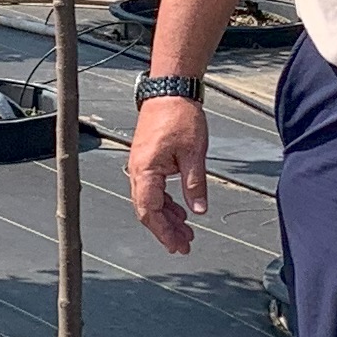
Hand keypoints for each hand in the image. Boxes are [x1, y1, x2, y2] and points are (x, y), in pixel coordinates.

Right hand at [127, 93, 210, 253]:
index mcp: (145, 170)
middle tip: (184, 245)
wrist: (171, 91)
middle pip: (147, 210)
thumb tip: (199, 210)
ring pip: (150, 201)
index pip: (149, 211)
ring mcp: (141, 166)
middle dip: (165, 230)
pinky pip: (153, 189)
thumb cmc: (180, 116)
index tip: (177, 245)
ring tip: (186, 232)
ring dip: (167, 218)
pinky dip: (166, 203)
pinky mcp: (147, 161)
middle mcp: (138, 170)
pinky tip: (180, 211)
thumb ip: (195, 185)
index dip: (163, 231)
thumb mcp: (194, 154)